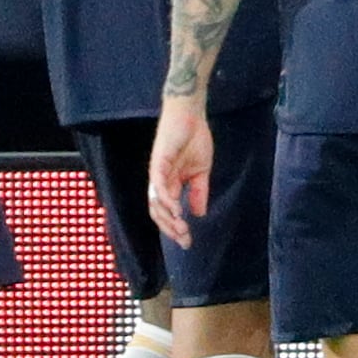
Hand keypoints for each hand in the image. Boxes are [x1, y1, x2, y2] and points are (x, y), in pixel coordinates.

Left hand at [147, 97, 213, 246]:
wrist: (191, 115)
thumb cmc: (194, 139)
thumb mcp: (201, 172)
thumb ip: (199, 192)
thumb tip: (199, 214)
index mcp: (171, 185)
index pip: (169, 212)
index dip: (176, 228)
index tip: (188, 242)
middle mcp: (160, 182)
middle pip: (159, 213)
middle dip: (171, 229)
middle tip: (185, 241)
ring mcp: (158, 173)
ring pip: (156, 203)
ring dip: (168, 219)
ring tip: (181, 229)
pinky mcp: (158, 163)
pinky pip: (159, 186)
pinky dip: (165, 200)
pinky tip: (176, 209)